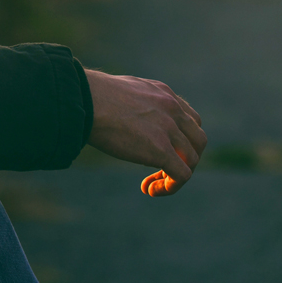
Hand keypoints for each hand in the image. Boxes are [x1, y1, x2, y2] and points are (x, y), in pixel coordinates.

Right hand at [84, 70, 206, 196]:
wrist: (83, 99)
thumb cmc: (89, 96)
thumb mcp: (121, 91)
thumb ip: (134, 103)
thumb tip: (125, 116)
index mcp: (163, 93)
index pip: (189, 119)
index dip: (180, 139)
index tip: (160, 150)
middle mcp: (172, 108)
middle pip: (197, 140)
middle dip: (185, 158)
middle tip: (163, 170)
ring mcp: (169, 129)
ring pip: (192, 159)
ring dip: (176, 175)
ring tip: (153, 184)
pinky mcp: (161, 149)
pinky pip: (181, 174)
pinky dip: (171, 187)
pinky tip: (151, 191)